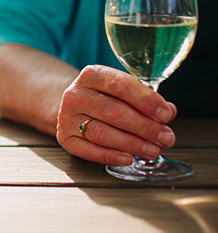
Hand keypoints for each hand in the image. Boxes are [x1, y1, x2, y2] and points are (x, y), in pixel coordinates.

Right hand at [55, 65, 177, 165]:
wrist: (75, 106)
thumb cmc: (106, 97)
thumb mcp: (123, 89)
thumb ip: (146, 98)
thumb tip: (167, 111)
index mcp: (92, 75)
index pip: (120, 85)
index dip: (146, 101)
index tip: (165, 114)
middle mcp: (76, 94)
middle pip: (113, 112)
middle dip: (145, 127)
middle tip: (165, 137)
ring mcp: (67, 117)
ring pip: (102, 133)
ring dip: (132, 144)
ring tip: (153, 150)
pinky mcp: (64, 137)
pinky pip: (88, 150)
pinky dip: (110, 156)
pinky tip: (128, 157)